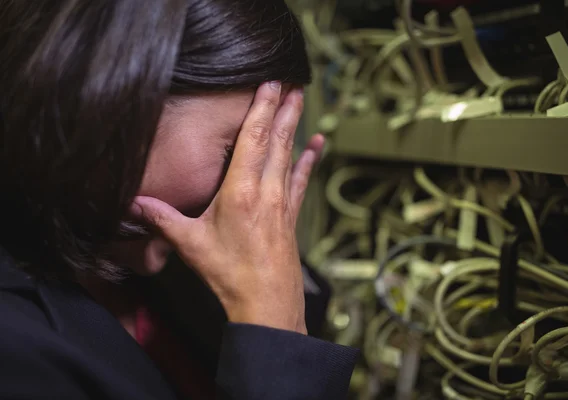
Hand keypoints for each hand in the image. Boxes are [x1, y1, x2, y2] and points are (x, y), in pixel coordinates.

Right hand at [131, 82, 323, 333]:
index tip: (270, 84)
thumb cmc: (229, 274)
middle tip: (292, 82)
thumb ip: (162, 219)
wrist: (266, 304)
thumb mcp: (190, 244)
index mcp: (240, 191)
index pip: (252, 140)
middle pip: (276, 140)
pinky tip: (317, 147)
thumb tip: (132, 203)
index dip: (261, 109)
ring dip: (295, 127)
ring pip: (290, 155)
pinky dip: (309, 161)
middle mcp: (266, 191)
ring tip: (302, 101)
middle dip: (283, 109)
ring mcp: (283, 202)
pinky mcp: (291, 215)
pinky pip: (301, 180)